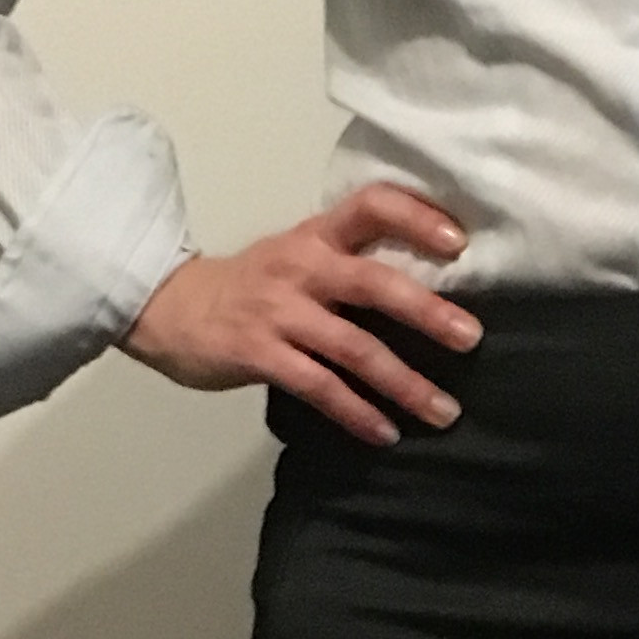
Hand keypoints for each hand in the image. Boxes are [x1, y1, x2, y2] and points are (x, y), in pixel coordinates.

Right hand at [124, 181, 476, 445]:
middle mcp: (301, 268)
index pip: (371, 206)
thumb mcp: (295, 255)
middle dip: (426, 311)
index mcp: (315, 235)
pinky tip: (385, 432)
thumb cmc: (248, 286)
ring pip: (354, 348)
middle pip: (372, 282)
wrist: (167, 308)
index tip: (460, 240)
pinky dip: (357, 412)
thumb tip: (426, 290)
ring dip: (404, 383)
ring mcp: (279, 313)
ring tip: (443, 411)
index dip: (416, 217)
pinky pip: (319, 387)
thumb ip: (348, 263)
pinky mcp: (260, 354)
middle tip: (470, 338)